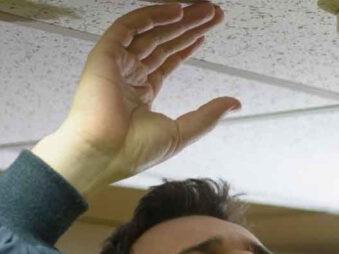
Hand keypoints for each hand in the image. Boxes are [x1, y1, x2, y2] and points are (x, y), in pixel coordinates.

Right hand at [32, 2, 239, 193]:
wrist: (105, 153)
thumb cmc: (133, 151)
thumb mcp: (182, 132)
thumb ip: (208, 115)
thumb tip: (234, 103)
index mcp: (141, 93)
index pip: (167, 60)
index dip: (187, 44)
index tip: (206, 32)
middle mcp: (128, 75)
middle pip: (163, 42)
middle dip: (189, 27)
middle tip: (213, 14)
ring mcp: (116, 64)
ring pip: (150, 32)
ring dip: (178, 19)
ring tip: (204, 10)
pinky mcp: (105, 55)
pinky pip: (128, 27)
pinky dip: (151, 16)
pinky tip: (176, 12)